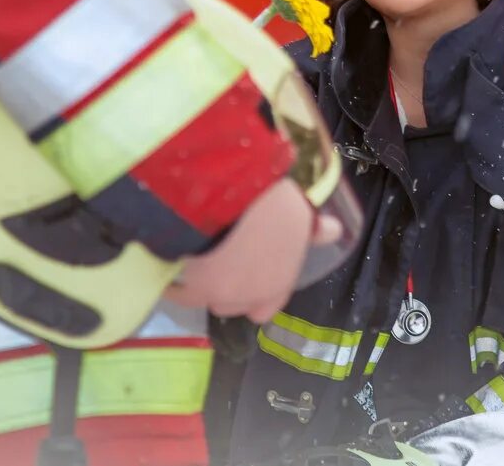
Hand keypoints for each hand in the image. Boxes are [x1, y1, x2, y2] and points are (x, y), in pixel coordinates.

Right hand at [163, 177, 341, 322]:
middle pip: (235, 304)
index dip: (259, 293)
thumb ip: (313, 227)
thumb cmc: (269, 199)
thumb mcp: (300, 208)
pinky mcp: (189, 285)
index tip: (250, 273)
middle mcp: (249, 296)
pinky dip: (174, 283)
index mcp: (278, 281)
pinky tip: (170, 268)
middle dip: (230, 287)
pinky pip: (178, 292)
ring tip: (197, 259)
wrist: (229, 196)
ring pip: (206, 299)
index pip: (266, 307)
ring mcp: (217, 294)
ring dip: (202, 285)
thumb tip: (332, 231)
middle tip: (224, 258)